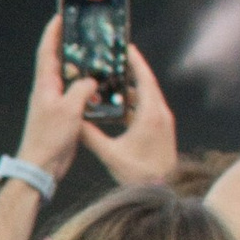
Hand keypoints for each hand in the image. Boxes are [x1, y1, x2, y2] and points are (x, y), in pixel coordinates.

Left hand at [15, 16, 98, 187]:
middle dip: (68, 45)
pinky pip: (74, 94)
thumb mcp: (70, 110)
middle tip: (82, 31)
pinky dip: (85, 88)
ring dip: (80, 68)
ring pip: (68, 78)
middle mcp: (47, 90)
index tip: (61, 15)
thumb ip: (82, 90)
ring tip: (95, 57)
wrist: (41, 166)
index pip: (47, 50)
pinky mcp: (61, 114)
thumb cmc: (49, 139)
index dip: (53, 32)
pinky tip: (98, 88)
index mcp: (44, 85)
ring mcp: (53, 102)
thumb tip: (91, 82)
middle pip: (58, 61)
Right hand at [80, 42, 177, 186]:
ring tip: (114, 81)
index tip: (126, 48)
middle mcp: (160, 115)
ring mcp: (163, 123)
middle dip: (132, 71)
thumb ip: (91, 137)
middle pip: (147, 84)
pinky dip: (134, 103)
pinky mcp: (161, 131)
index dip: (135, 62)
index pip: (144, 80)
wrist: (164, 191)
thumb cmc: (139, 174)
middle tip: (117, 59)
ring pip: (147, 97)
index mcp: (150, 115)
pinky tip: (120, 108)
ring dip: (132, 89)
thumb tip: (75, 123)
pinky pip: (148, 109)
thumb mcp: (110, 155)